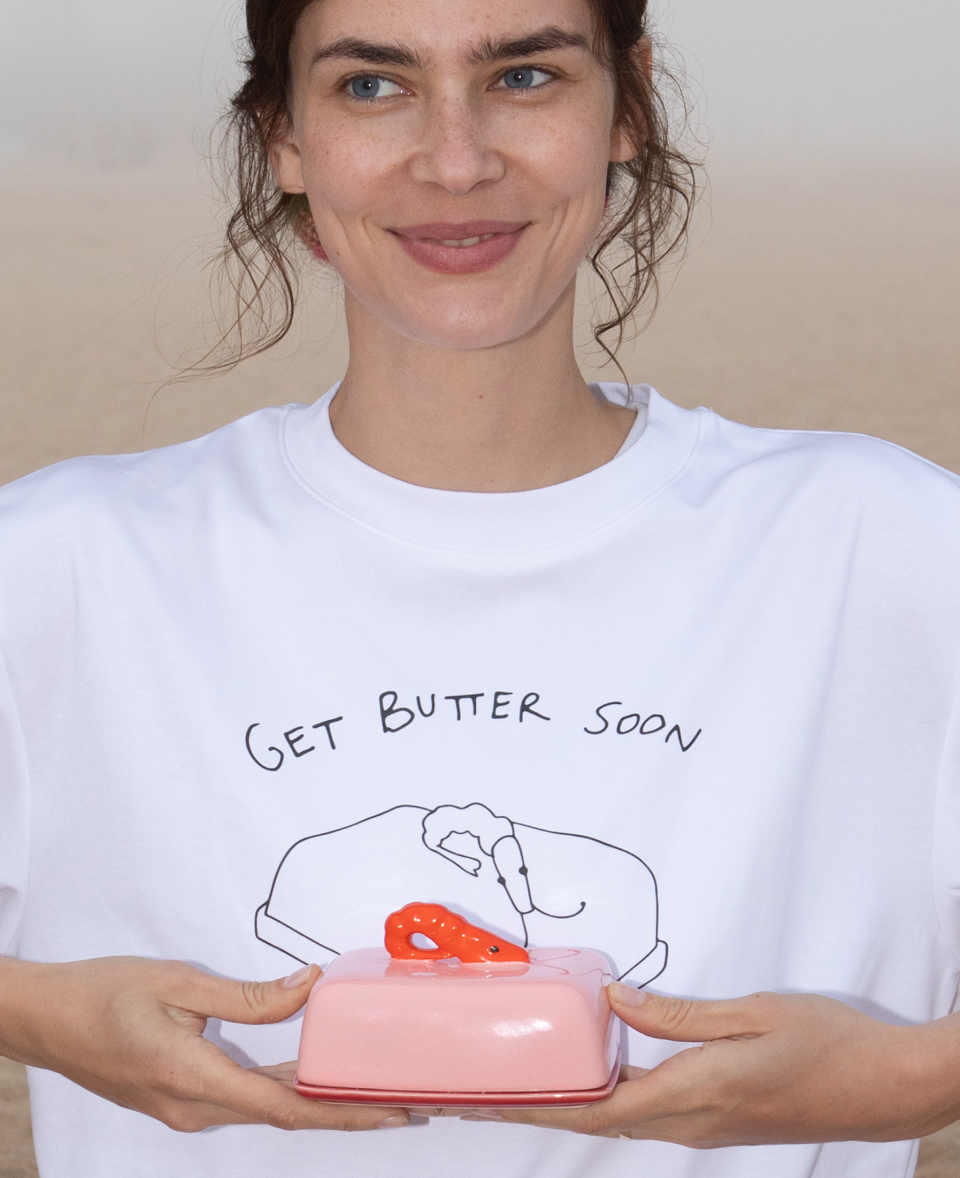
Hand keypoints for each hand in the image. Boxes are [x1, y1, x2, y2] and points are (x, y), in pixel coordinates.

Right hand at [0, 956, 408, 1132]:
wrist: (46, 1019)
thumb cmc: (104, 994)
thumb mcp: (179, 982)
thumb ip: (248, 995)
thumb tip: (307, 987)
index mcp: (194, 1079)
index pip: (287, 1106)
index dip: (344, 1111)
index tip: (390, 1111)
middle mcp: (193, 1108)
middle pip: (284, 1114)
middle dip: (343, 1110)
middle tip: (399, 1100)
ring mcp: (185, 1109)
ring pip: (264, 1107)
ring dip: (316, 1101)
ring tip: (367, 1087)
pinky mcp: (180, 1099)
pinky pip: (242, 1099)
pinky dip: (283, 1090)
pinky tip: (310, 1074)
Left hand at [462, 984, 959, 1146]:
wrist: (887, 1089)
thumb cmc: (828, 1044)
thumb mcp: (752, 1015)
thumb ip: (678, 1015)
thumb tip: (614, 1002)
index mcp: (693, 1094)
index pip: (594, 1107)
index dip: (534, 1104)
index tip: (485, 1097)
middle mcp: (689, 1121)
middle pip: (593, 1118)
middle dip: (533, 1105)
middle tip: (480, 1088)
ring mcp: (703, 1127)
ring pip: (615, 1118)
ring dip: (564, 1103)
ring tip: (520, 1081)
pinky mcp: (715, 1120)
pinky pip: (643, 1111)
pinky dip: (602, 1097)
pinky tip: (590, 1074)